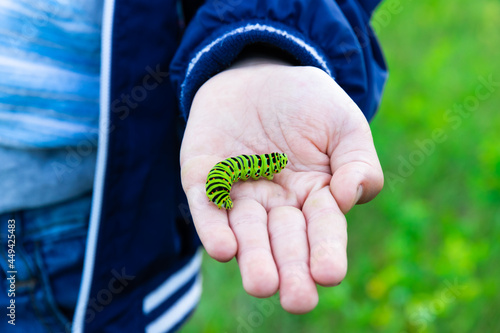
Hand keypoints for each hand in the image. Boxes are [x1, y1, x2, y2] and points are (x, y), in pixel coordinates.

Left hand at [180, 57, 382, 313]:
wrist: (258, 73)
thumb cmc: (307, 102)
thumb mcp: (343, 124)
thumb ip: (357, 162)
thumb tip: (350, 197)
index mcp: (315, 196)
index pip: (323, 229)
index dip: (327, 250)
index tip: (329, 273)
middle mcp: (277, 204)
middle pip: (284, 241)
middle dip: (290, 269)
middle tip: (296, 299)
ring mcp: (240, 194)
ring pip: (246, 231)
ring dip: (253, 257)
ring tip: (262, 282)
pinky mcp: (205, 180)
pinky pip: (207, 207)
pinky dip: (214, 226)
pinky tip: (225, 248)